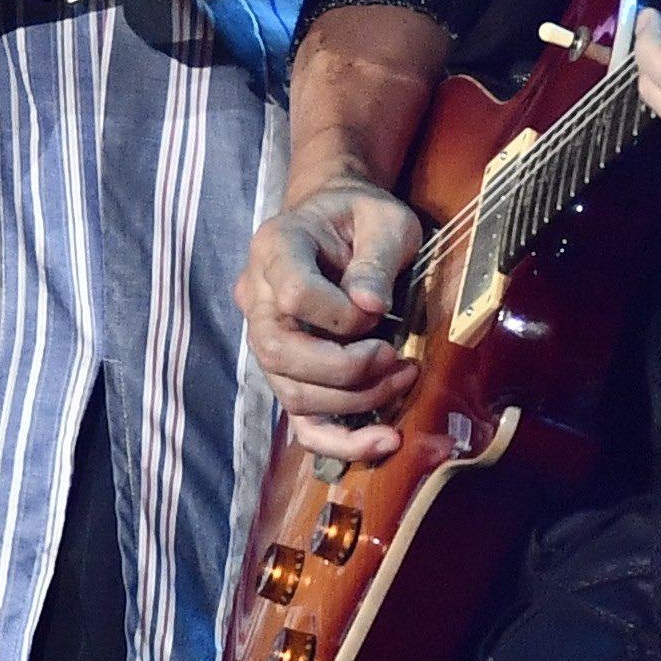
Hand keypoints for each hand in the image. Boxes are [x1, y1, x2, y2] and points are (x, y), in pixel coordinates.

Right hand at [246, 180, 431, 463]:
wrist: (340, 223)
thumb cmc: (364, 218)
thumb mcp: (384, 220)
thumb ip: (375, 258)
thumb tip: (368, 307)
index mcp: (275, 248)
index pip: (293, 295)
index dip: (340, 313)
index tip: (377, 308)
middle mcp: (257, 298)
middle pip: (282, 354)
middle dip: (346, 368)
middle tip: (395, 357)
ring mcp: (266, 341)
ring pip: (293, 394)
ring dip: (356, 400)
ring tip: (404, 377)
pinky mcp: (287, 374)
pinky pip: (302, 423)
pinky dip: (342, 441)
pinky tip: (384, 441)